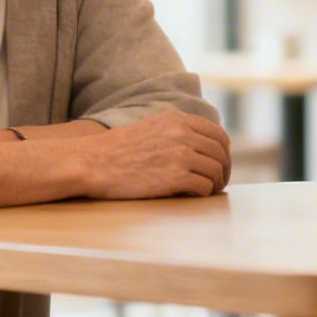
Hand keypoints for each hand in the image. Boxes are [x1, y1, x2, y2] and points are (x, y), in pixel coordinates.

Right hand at [70, 111, 231, 199]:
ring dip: (215, 184)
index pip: (218, 135)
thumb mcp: (150, 127)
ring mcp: (180, 155)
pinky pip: (204, 187)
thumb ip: (176, 131)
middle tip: (217, 183)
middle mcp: (182, 134)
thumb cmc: (117, 150)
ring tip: (206, 192)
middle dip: (223, 170)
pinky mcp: (174, 177)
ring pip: (216, 171)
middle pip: (221, 153)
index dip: (224, 153)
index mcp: (177, 120)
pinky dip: (202, 194)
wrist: (92, 162)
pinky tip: (192, 196)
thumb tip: (201, 145)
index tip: (219, 165)